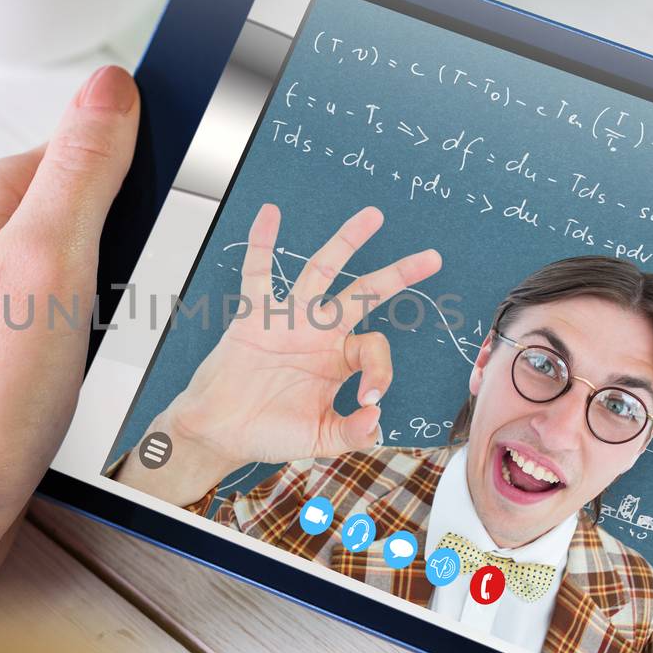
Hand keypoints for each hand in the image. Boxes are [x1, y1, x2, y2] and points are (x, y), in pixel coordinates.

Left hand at [0, 65, 138, 594]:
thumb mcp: (40, 262)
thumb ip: (83, 170)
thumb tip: (114, 85)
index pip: (92, 143)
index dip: (153, 167)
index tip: (195, 194)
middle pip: (101, 218)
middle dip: (146, 252)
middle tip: (158, 292)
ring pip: (99, 289)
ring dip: (132, 315)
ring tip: (135, 351)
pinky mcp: (11, 375)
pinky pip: (84, 346)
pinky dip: (112, 361)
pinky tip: (120, 388)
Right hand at [126, 205, 439, 502]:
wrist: (220, 432)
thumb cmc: (268, 433)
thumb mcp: (319, 439)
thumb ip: (351, 433)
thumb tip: (376, 421)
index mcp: (338, 360)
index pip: (374, 349)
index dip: (381, 371)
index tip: (367, 401)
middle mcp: (318, 333)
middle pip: (364, 293)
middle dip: (398, 275)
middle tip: (432, 258)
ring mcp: (288, 320)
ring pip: (322, 270)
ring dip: (346, 242)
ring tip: (373, 217)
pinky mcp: (255, 316)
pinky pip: (258, 272)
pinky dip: (262, 242)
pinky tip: (270, 213)